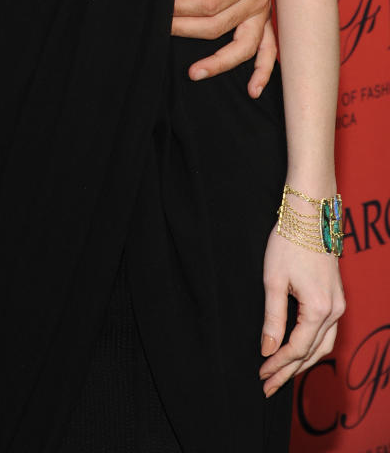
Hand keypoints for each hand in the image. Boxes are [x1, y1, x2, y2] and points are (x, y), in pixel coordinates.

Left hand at [171, 0, 276, 94]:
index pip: (210, 2)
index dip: (183, 8)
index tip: (162, 8)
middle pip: (218, 26)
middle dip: (186, 29)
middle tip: (161, 29)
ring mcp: (263, 10)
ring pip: (242, 46)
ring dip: (219, 63)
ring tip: (194, 73)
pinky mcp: (266, 15)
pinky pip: (270, 49)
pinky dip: (263, 70)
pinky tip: (252, 89)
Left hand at [259, 228, 344, 396]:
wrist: (310, 214)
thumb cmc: (289, 242)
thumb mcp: (273, 281)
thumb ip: (272, 318)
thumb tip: (268, 350)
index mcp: (319, 309)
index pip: (297, 348)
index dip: (278, 365)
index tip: (261, 375)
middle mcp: (335, 310)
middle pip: (313, 352)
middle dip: (290, 371)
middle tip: (269, 385)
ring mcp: (339, 304)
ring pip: (324, 345)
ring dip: (303, 361)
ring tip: (282, 374)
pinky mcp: (337, 297)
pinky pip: (327, 331)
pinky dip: (312, 346)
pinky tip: (299, 350)